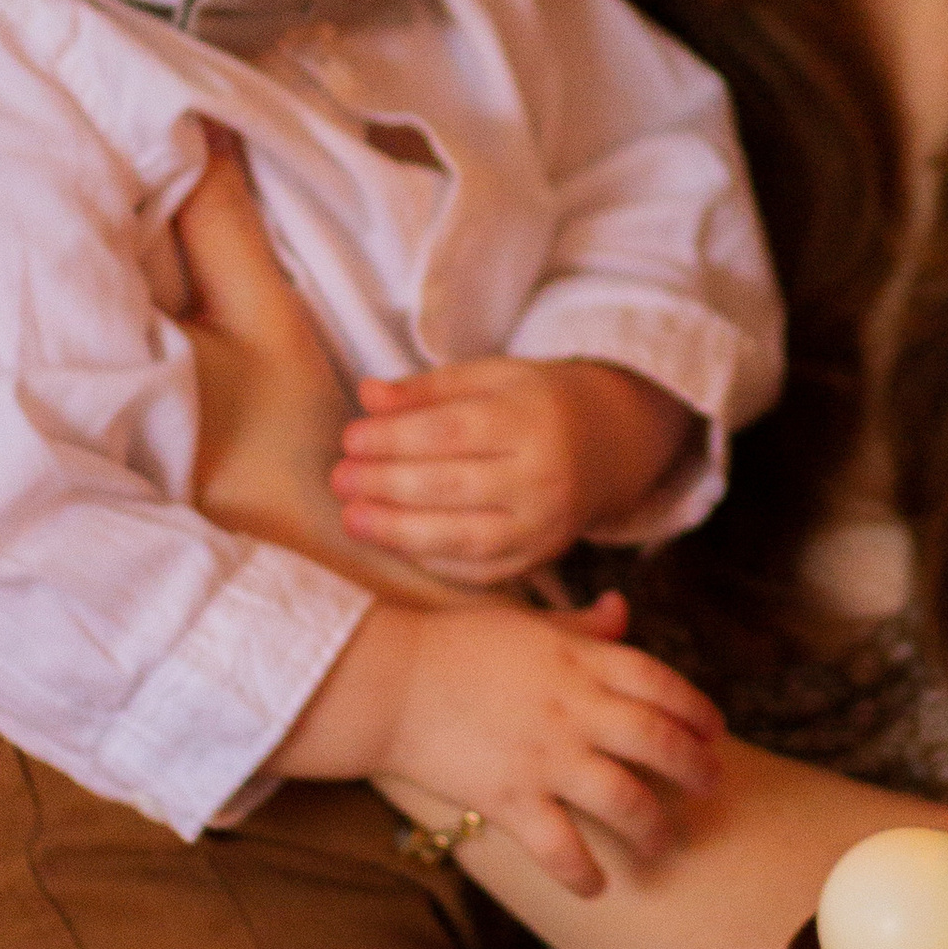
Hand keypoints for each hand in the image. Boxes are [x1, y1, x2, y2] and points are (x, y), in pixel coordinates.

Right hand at [285, 595, 722, 896]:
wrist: (389, 681)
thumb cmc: (453, 644)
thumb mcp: (525, 620)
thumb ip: (581, 624)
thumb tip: (623, 609)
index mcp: (581, 660)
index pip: (663, 683)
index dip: (698, 710)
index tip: (714, 732)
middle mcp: (576, 709)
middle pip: (660, 742)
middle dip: (697, 769)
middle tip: (711, 787)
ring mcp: (547, 757)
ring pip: (626, 800)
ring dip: (654, 828)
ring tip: (663, 844)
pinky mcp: (512, 799)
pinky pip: (561, 846)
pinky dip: (584, 873)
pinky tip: (596, 887)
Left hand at [335, 353, 688, 581]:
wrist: (608, 444)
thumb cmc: (533, 403)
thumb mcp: (492, 378)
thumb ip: (429, 389)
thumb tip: (368, 397)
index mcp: (534, 418)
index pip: (453, 431)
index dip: (396, 438)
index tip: (351, 439)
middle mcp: (544, 476)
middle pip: (454, 486)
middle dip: (388, 485)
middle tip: (340, 479)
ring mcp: (544, 525)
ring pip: (463, 538)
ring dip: (399, 532)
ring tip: (352, 518)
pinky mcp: (537, 558)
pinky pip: (477, 570)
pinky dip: (429, 559)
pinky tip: (392, 541)